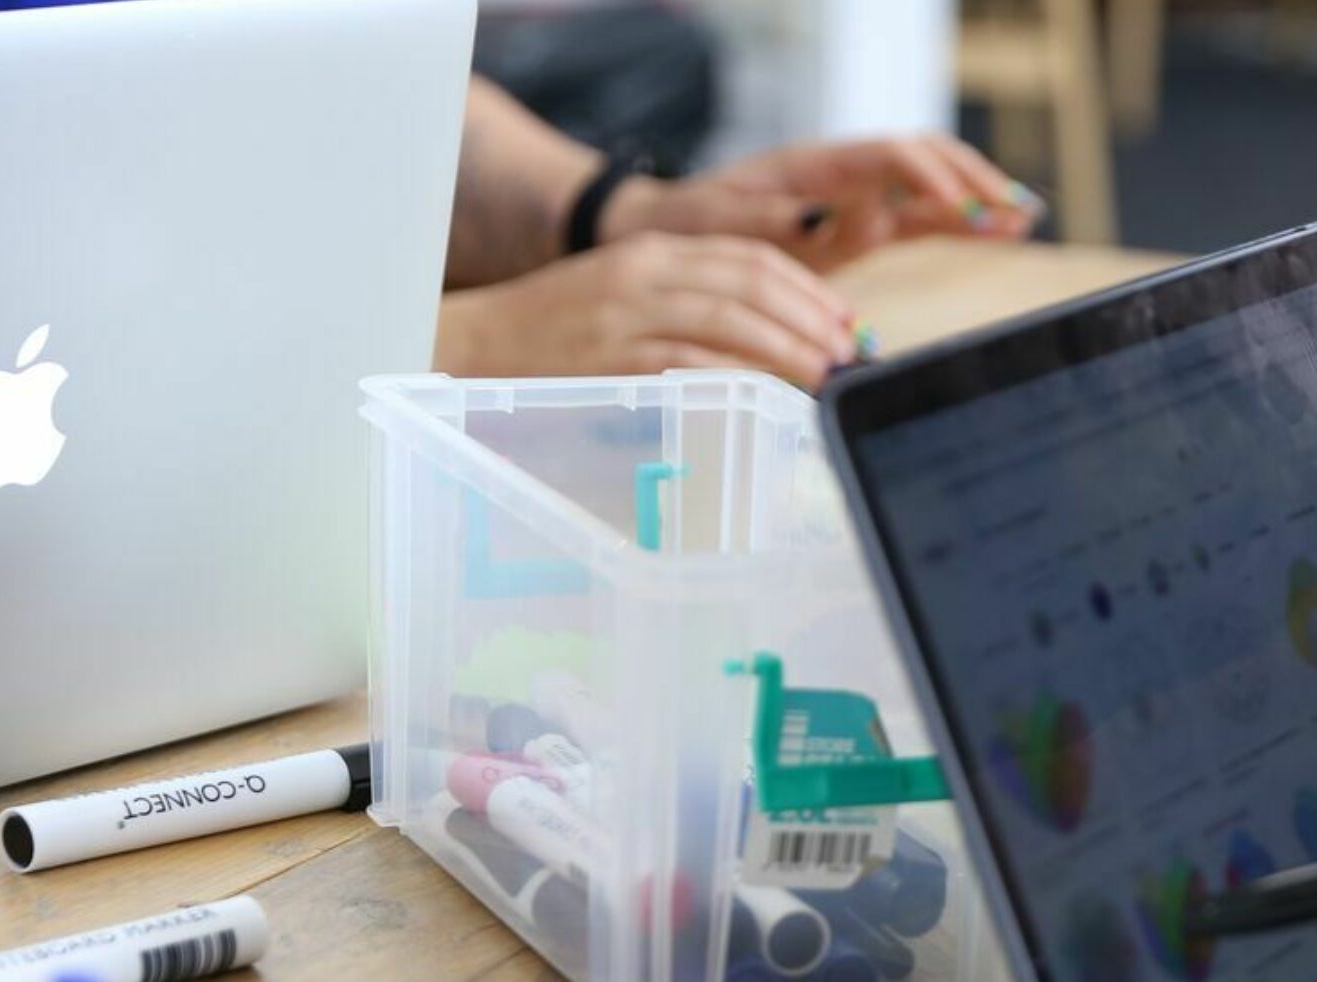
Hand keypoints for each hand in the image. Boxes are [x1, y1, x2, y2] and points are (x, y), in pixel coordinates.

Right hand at [435, 233, 859, 387]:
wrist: (467, 344)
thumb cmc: (552, 332)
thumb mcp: (625, 297)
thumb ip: (688, 305)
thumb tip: (763, 337)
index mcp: (651, 249)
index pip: (748, 255)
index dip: (806, 286)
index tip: (844, 318)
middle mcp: (644, 272)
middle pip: (750, 281)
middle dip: (810, 316)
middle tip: (848, 350)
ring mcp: (627, 314)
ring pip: (730, 319)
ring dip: (788, 348)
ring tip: (826, 374)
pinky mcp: (612, 358)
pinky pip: (690, 363)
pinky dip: (738, 377)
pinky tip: (771, 396)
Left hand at [604, 136, 1039, 272]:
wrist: (664, 233)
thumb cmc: (689, 227)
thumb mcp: (725, 226)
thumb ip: (785, 221)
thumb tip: (850, 215)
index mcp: (812, 167)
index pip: (890, 156)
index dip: (930, 177)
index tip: (960, 208)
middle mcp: (842, 174)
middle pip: (924, 158)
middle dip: (972, 181)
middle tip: (1014, 210)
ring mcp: (854, 197)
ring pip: (930, 184)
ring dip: (977, 197)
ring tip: (1023, 215)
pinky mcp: (859, 225)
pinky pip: (919, 216)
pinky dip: (959, 220)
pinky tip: (998, 228)